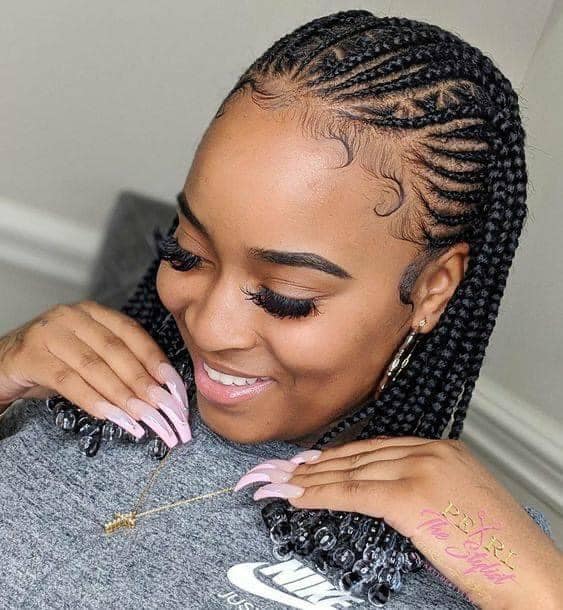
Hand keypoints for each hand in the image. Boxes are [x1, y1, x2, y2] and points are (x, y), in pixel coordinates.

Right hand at [0, 300, 190, 446]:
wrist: (1, 365)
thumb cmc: (53, 362)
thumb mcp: (90, 357)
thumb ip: (120, 364)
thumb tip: (161, 389)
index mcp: (94, 312)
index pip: (133, 334)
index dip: (157, 361)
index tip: (175, 387)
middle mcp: (73, 316)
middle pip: (118, 352)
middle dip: (145, 384)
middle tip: (166, 410)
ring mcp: (50, 333)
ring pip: (97, 367)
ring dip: (125, 396)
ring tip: (146, 419)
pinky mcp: (31, 356)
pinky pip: (70, 381)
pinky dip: (96, 401)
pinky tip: (115, 418)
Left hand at [236, 437, 562, 608]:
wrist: (532, 574)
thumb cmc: (500, 550)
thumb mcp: (460, 504)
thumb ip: (424, 489)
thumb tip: (384, 496)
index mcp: (443, 450)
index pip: (376, 449)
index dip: (337, 457)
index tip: (309, 462)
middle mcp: (430, 451)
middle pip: (358, 456)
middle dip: (315, 465)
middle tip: (281, 469)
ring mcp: (421, 469)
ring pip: (351, 472)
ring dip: (309, 479)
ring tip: (279, 483)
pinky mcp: (412, 496)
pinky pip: (354, 493)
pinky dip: (320, 494)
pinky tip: (296, 496)